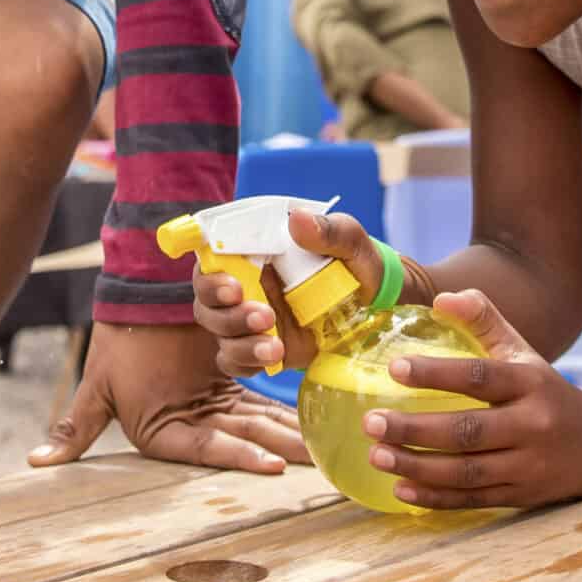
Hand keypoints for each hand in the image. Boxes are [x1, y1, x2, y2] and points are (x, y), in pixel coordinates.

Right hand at [30, 320, 308, 474]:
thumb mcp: (98, 388)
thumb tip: (36, 462)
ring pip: (258, 406)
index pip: (208, 448)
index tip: (271, 465)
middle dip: (280, 441)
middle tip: (315, 453)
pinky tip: (314, 401)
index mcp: (168, 434)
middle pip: (245, 434)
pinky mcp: (238, 372)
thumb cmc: (117, 347)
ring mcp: (222, 398)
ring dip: (282, 407)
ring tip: (306, 409)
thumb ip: (77, 427)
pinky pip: (264, 381)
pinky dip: (285, 389)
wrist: (137, 302)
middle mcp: (199, 422)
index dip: (239, 456)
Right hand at [192, 205, 390, 377]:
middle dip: (224, 311)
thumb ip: (327, 230)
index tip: (232, 286)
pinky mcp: (260, 345)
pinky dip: (246, 362)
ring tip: (275, 346)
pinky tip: (272, 359)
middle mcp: (243, 283)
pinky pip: (235, 360)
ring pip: (219, 333)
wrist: (375, 302)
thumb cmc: (355, 261)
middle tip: (263, 314)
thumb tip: (298, 219)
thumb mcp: (349, 240)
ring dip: (240, 341)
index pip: (211, 256)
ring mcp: (250, 318)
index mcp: (253, 251)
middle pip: (206, 300)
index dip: (210, 274)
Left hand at [362, 288, 581, 511]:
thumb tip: (440, 299)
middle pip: (468, 431)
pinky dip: (436, 498)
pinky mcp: (521, 497)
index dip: (436, 373)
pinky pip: (473, 499)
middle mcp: (532, 425)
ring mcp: (528, 466)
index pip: (480, 377)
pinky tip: (401, 490)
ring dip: (418, 466)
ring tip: (376, 455)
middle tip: (371, 421)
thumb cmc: (543, 389)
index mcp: (530, 382)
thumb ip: (483, 318)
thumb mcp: (522, 350)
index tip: (394, 368)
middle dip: (415, 429)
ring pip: (467, 471)